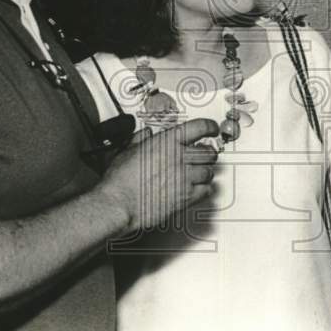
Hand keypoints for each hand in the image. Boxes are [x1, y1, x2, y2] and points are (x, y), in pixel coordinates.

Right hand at [95, 118, 219, 230]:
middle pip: (209, 151)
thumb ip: (140, 139)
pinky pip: (207, 190)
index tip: (211, 129)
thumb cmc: (120, 180)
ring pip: (210, 172)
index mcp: (168, 142)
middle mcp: (181, 158)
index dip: (209, 127)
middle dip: (207, 153)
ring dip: (205, 172)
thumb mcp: (127, 150)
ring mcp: (186, 178)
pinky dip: (204, 189)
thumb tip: (144, 135)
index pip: (200, 127)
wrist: (119, 204)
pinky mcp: (187, 197)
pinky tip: (197, 189)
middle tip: (202, 155)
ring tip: (196, 174)